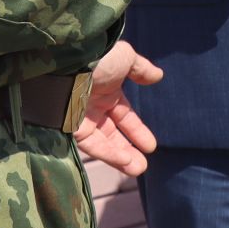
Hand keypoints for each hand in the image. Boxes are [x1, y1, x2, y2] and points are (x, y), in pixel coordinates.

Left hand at [74, 39, 161, 176]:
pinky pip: (92, 145)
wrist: (70, 61)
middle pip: (113, 134)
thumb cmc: (99, 58)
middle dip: (129, 150)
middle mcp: (93, 106)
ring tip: (138, 169)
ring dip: (121, 157)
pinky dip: (108, 154)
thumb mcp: (125, 58)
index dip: (137, 131)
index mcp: (106, 89)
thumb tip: (158, 75)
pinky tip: (124, 161)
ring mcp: (82, 118)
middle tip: (143, 167)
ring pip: (103, 143)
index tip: (150, 146)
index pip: (124, 116)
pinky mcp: (71, 129)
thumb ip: (141, 69)